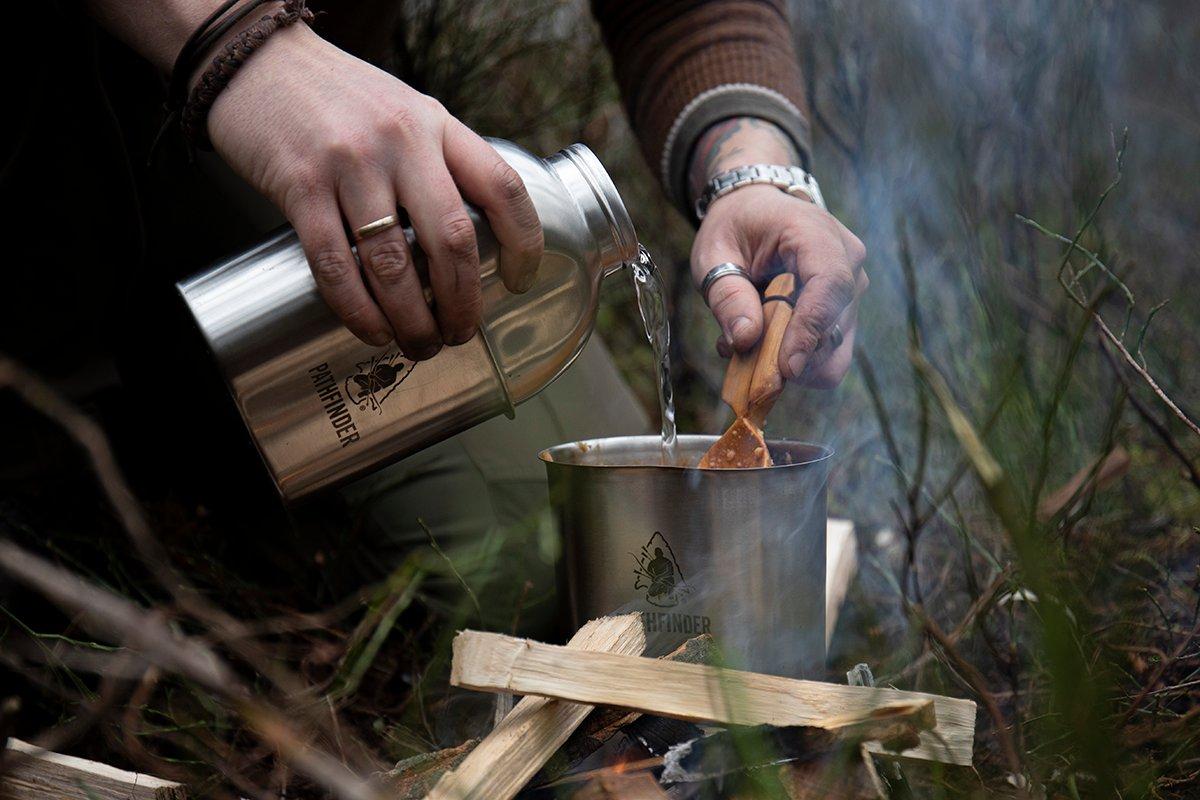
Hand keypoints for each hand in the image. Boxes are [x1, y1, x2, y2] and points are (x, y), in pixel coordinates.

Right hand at [205, 24, 543, 357]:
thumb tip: (467, 243)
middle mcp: (401, 141)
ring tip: (418, 344)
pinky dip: (359, 310)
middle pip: (452, 239)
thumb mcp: (407, 113)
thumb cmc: (338, 98)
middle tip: (459, 333)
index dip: (524, 243)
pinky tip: (373, 331)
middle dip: (462, 302)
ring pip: (394, 264)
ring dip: (412, 318)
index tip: (519, 282)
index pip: (502, 188)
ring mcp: (351, 164)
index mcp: (437, 125)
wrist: (258, 63)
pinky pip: (337, 265)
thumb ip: (439, 163)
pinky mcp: (300, 186)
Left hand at [688, 118, 866, 387]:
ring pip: (836, 347)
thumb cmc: (734, 230)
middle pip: (834, 324)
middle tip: (744, 362)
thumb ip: (727, 296)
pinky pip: (831, 351)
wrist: (754, 212)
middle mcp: (847, 258)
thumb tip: (746, 339)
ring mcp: (853, 285)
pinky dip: (798, 360)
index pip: (829, 284)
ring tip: (747, 347)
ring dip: (791, 360)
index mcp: (814, 232)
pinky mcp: (846, 309)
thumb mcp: (713, 256)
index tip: (787, 367)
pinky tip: (765, 347)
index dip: (810, 330)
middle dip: (792, 355)